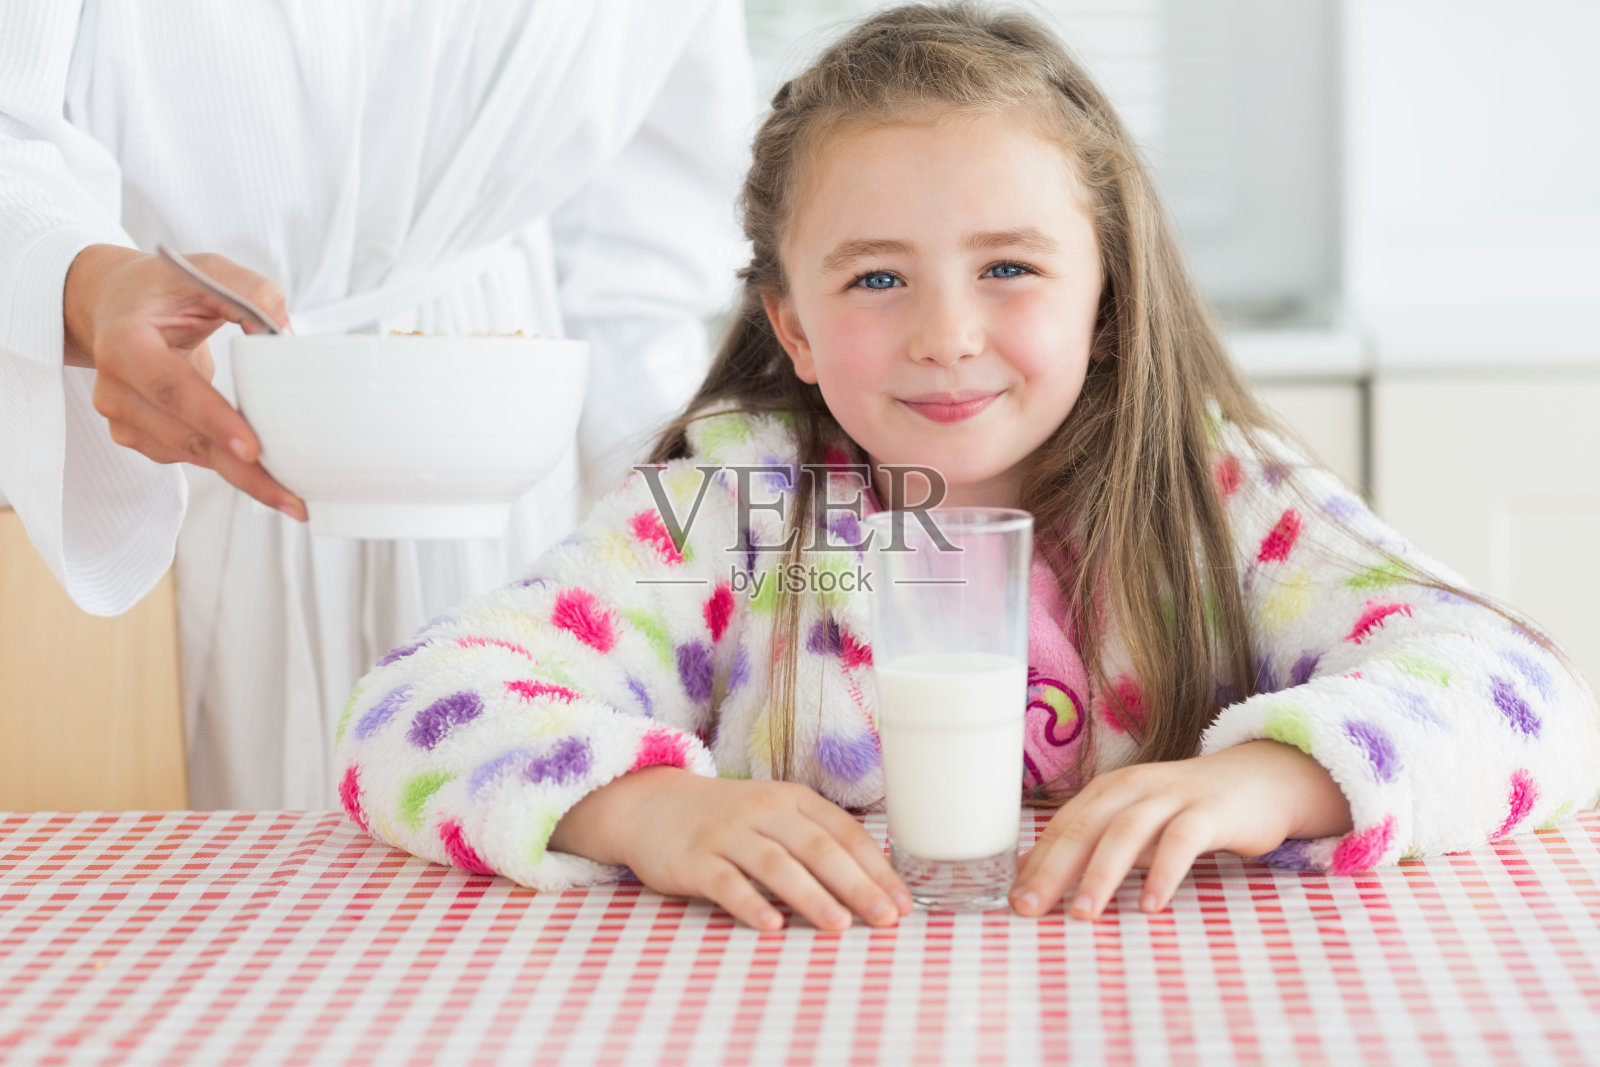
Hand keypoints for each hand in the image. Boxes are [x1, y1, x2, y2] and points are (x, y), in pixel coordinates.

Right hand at [64, 244, 305, 519]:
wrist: (116, 304)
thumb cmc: (165, 288)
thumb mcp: (207, 271)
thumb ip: (249, 292)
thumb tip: (283, 335)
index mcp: (126, 341)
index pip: (171, 386)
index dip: (211, 419)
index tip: (251, 449)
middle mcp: (115, 385)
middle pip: (184, 436)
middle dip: (240, 471)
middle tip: (291, 497)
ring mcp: (121, 415)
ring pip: (188, 455)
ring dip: (239, 475)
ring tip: (290, 492)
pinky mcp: (136, 434)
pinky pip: (186, 456)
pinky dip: (223, 464)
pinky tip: (258, 470)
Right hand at [551, 767, 912, 931]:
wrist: (652, 806)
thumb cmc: (727, 819)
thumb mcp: (774, 815)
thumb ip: (814, 840)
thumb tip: (872, 885)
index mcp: (793, 800)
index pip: (845, 832)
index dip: (877, 867)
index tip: (902, 902)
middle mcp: (765, 812)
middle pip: (819, 849)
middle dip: (857, 885)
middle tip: (885, 918)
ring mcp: (728, 834)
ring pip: (778, 865)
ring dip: (812, 896)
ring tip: (839, 925)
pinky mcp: (695, 859)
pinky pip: (727, 883)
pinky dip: (751, 904)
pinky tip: (772, 926)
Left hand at [1010, 740, 1352, 919]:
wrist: (1259, 778)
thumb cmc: (1186, 808)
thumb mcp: (1133, 820)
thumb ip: (1091, 841)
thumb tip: (1032, 871)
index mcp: (1108, 790)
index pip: (1062, 827)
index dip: (1036, 863)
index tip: (1013, 901)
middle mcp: (1134, 787)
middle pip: (1084, 828)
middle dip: (1053, 870)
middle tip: (1030, 909)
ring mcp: (1172, 796)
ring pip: (1127, 832)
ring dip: (1102, 874)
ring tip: (1084, 914)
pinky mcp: (1211, 811)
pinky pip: (1182, 842)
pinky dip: (1163, 873)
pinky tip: (1151, 905)